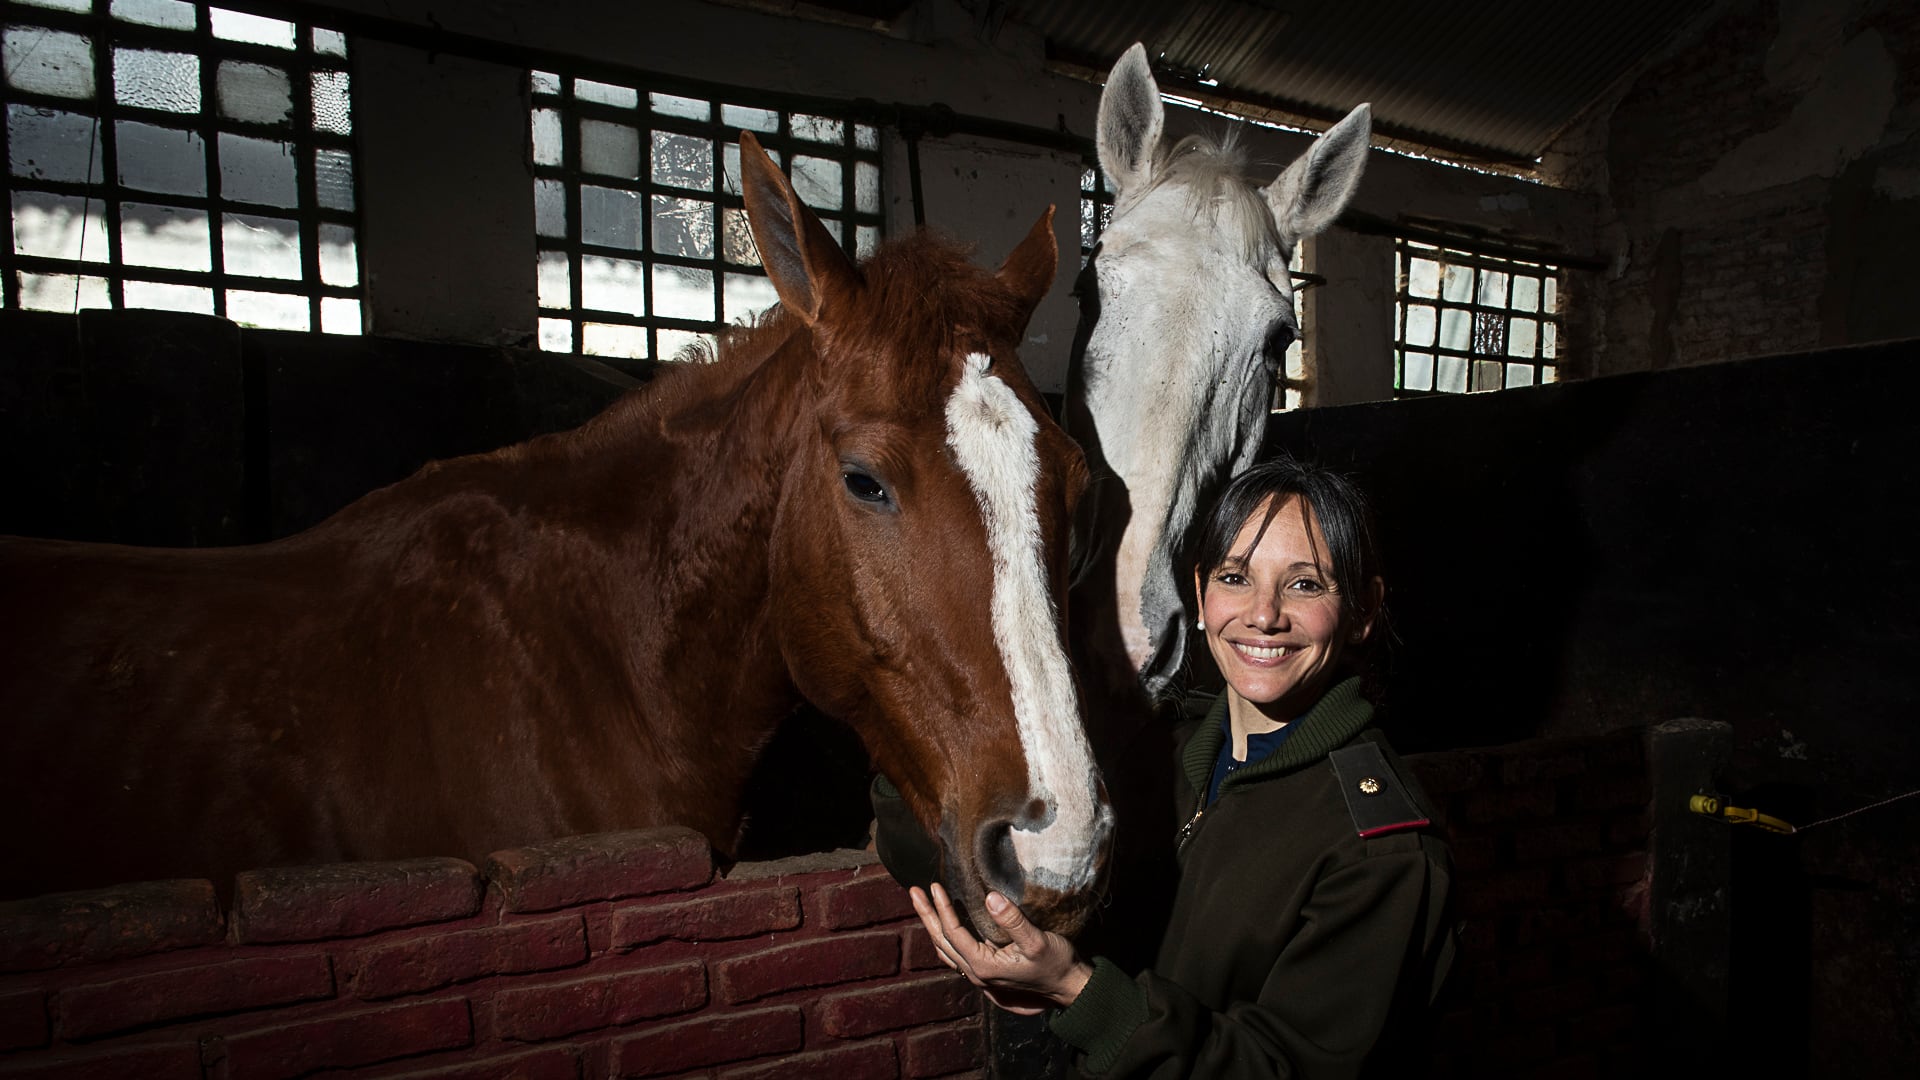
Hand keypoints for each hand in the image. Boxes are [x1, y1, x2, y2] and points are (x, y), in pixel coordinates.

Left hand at [909, 883, 1093, 1015]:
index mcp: (984, 966)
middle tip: (913, 892)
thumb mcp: (1037, 940)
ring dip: (932, 925)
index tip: (934, 885)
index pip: (954, 933)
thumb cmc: (1056, 964)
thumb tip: (990, 897)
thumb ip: (1012, 920)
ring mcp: (980, 975)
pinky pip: (956, 954)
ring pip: (946, 949)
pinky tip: (946, 924)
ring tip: (923, 904)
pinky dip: (946, 936)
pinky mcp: (986, 971)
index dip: (942, 909)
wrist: (1068, 986)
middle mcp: (976, 973)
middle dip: (927, 916)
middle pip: (942, 942)